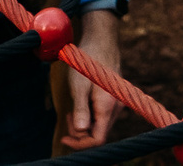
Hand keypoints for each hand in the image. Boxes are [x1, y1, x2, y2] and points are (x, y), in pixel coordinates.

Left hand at [63, 9, 122, 147]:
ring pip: (101, 125)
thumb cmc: (87, 61)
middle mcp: (117, 106)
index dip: (80, 143)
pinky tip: (80, 104)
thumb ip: (81, 109)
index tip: (64, 136)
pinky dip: (90, 116)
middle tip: (66, 117)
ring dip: (84, 124)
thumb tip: (81, 131)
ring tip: (71, 110)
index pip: (98, 139)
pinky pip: (102, 115)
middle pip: (99, 133)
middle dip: (80, 132)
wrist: (101, 39)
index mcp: (108, 106)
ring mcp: (117, 102)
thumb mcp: (78, 85)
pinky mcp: (115, 97)